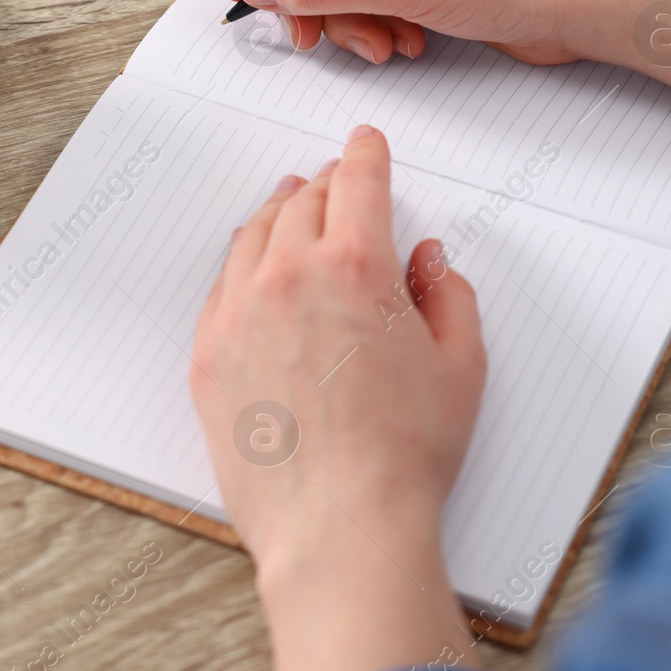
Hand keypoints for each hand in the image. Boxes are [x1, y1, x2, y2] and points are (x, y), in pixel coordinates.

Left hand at [189, 124, 487, 670]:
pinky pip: (220, 289)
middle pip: (302, 203)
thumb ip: (449, 296)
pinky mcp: (208, 357)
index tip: (364, 143)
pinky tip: (252, 275)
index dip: (365, 154)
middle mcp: (288, 276)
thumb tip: (429, 260)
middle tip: (334, 180)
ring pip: (253, 238)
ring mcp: (238, 315)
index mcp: (357, 265)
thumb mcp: (462, 366)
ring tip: (288, 209)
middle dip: (324, 183)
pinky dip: (241, 267)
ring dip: (277, 215)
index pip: (358, 182)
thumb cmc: (407, 455)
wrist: (340, 528)